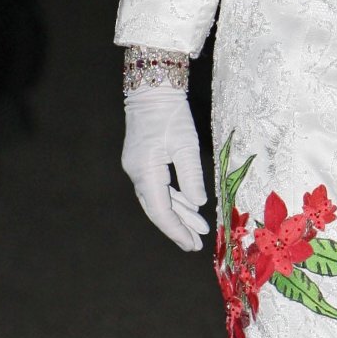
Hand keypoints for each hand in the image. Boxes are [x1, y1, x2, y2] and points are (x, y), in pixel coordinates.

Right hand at [121, 86, 208, 251]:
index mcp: (146, 172)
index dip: (177, 230)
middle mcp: (137, 174)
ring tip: (199, 230)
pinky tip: (190, 207)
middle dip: (177, 229)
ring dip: (179, 215)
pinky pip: (158, 188)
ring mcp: (137, 168)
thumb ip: (191, 176)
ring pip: (158, 200)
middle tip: (195, 245)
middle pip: (157, 210)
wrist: (152, 91)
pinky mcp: (142, 162)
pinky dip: (174, 199)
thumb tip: (198, 204)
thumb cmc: (170, 115)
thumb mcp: (186, 145)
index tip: (192, 244)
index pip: (162, 211)